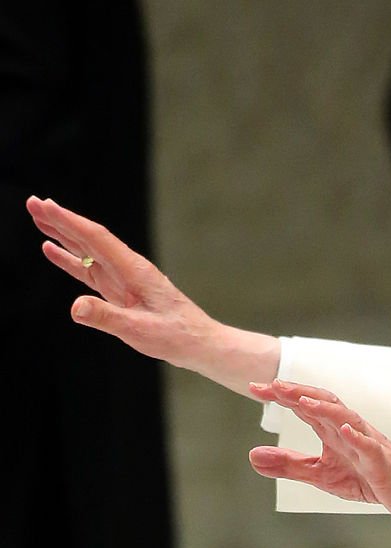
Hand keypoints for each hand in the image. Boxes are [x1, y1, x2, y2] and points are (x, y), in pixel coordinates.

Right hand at [26, 196, 279, 394]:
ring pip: (88, 252)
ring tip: (38, 219)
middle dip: (61, 220)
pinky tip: (54, 251)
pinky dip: (71, 260)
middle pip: (89, 239)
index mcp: (134, 271)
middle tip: (32, 203)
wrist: (201, 344)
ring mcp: (125, 280)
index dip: (69, 221)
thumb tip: (75, 307)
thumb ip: (107, 318)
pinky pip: (91, 271)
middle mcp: (128, 270)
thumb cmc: (177, 336)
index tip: (44, 205)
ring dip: (64, 235)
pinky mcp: (122, 292)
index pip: (96, 239)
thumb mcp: (140, 331)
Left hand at [248, 379, 390, 526]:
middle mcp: (348, 429)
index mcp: (332, 431)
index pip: (305, 406)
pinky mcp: (381, 460)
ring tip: (302, 401)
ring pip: (346, 418)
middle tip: (273, 386)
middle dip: (299, 393)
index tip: (255, 388)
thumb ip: (288, 465)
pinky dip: (358, 437)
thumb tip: (252, 456)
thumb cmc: (367, 478)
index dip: (281, 397)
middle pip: (323, 403)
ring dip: (324, 408)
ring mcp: (366, 442)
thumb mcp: (320, 474)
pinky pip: (370, 446)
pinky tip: (345, 430)